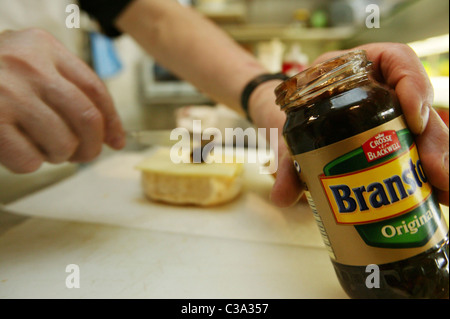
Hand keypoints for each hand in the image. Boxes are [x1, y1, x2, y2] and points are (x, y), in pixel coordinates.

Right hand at [0, 29, 124, 172]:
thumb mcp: (29, 63)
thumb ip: (66, 87)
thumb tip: (108, 133)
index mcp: (43, 47)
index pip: (95, 89)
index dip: (112, 121)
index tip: (116, 141)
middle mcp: (28, 66)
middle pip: (87, 118)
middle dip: (91, 146)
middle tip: (83, 155)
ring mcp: (7, 94)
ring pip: (62, 143)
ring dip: (58, 155)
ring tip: (41, 146)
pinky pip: (29, 161)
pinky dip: (28, 163)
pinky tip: (16, 148)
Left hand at [254, 43, 448, 206]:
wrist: (291, 120)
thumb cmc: (294, 113)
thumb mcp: (287, 130)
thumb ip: (286, 160)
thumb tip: (282, 197)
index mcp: (356, 68)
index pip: (395, 60)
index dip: (413, 84)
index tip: (414, 118)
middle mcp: (380, 88)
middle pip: (419, 105)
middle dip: (434, 140)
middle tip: (438, 174)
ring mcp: (390, 114)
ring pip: (425, 130)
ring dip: (438, 161)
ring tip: (444, 193)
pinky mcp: (393, 137)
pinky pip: (418, 150)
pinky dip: (428, 172)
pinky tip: (437, 196)